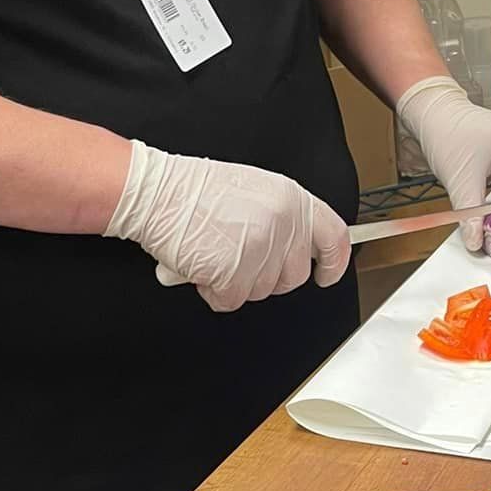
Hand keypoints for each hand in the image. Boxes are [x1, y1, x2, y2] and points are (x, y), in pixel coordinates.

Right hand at [105, 141, 350, 311]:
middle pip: (293, 276)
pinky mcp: (235, 273)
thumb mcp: (254, 190)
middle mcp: (282, 223)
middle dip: (267, 277)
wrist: (156, 192)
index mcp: (291, 199)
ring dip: (236, 282)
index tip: (326, 275)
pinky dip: (214, 291)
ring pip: (262, 291)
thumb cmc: (194, 191)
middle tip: (239, 258)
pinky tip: (202, 266)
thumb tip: (291, 246)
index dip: (334, 262)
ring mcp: (260, 249)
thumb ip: (281, 217)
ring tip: (214, 253)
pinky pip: (232, 300)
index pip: (333, 237)